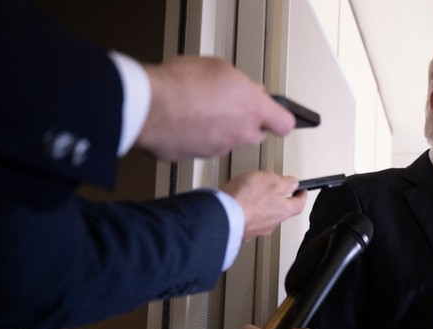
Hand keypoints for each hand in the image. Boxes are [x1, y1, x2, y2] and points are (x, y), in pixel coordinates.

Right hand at [136, 56, 294, 158]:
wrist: (148, 106)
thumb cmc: (182, 83)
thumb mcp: (219, 67)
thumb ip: (241, 83)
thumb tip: (248, 88)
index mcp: (253, 110)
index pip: (284, 124)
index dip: (278, 119)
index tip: (274, 114)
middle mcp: (240, 133)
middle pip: (255, 134)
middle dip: (246, 122)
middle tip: (229, 106)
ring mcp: (219, 148)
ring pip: (227, 140)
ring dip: (219, 128)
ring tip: (198, 109)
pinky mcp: (196, 156)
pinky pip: (202, 146)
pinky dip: (196, 137)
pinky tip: (182, 120)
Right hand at [222, 171, 306, 240]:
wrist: (222, 216)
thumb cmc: (246, 199)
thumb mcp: (271, 180)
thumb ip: (285, 182)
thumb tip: (293, 183)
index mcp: (283, 210)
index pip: (299, 204)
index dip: (302, 195)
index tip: (302, 190)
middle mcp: (272, 223)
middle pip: (282, 211)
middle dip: (280, 200)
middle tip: (278, 191)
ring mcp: (256, 229)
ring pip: (265, 216)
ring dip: (262, 206)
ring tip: (253, 195)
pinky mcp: (242, 231)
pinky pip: (248, 220)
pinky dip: (247, 213)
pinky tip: (239, 205)